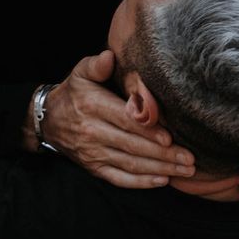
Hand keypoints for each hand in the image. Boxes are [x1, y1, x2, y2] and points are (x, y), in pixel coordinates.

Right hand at [39, 50, 194, 188]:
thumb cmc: (73, 93)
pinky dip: (141, 182)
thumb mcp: (80, 72)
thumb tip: (110, 56)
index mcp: (92, 106)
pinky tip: (162, 180)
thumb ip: (97, 65)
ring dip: (159, 169)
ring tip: (185, 169)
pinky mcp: (94, 168)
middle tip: (190, 158)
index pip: (124, 121)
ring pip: (130, 164)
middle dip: (163, 154)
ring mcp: (93, 154)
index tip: (169, 137)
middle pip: (132, 146)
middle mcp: (93, 132)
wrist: (48, 121)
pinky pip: (119, 179)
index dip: (147, 131)